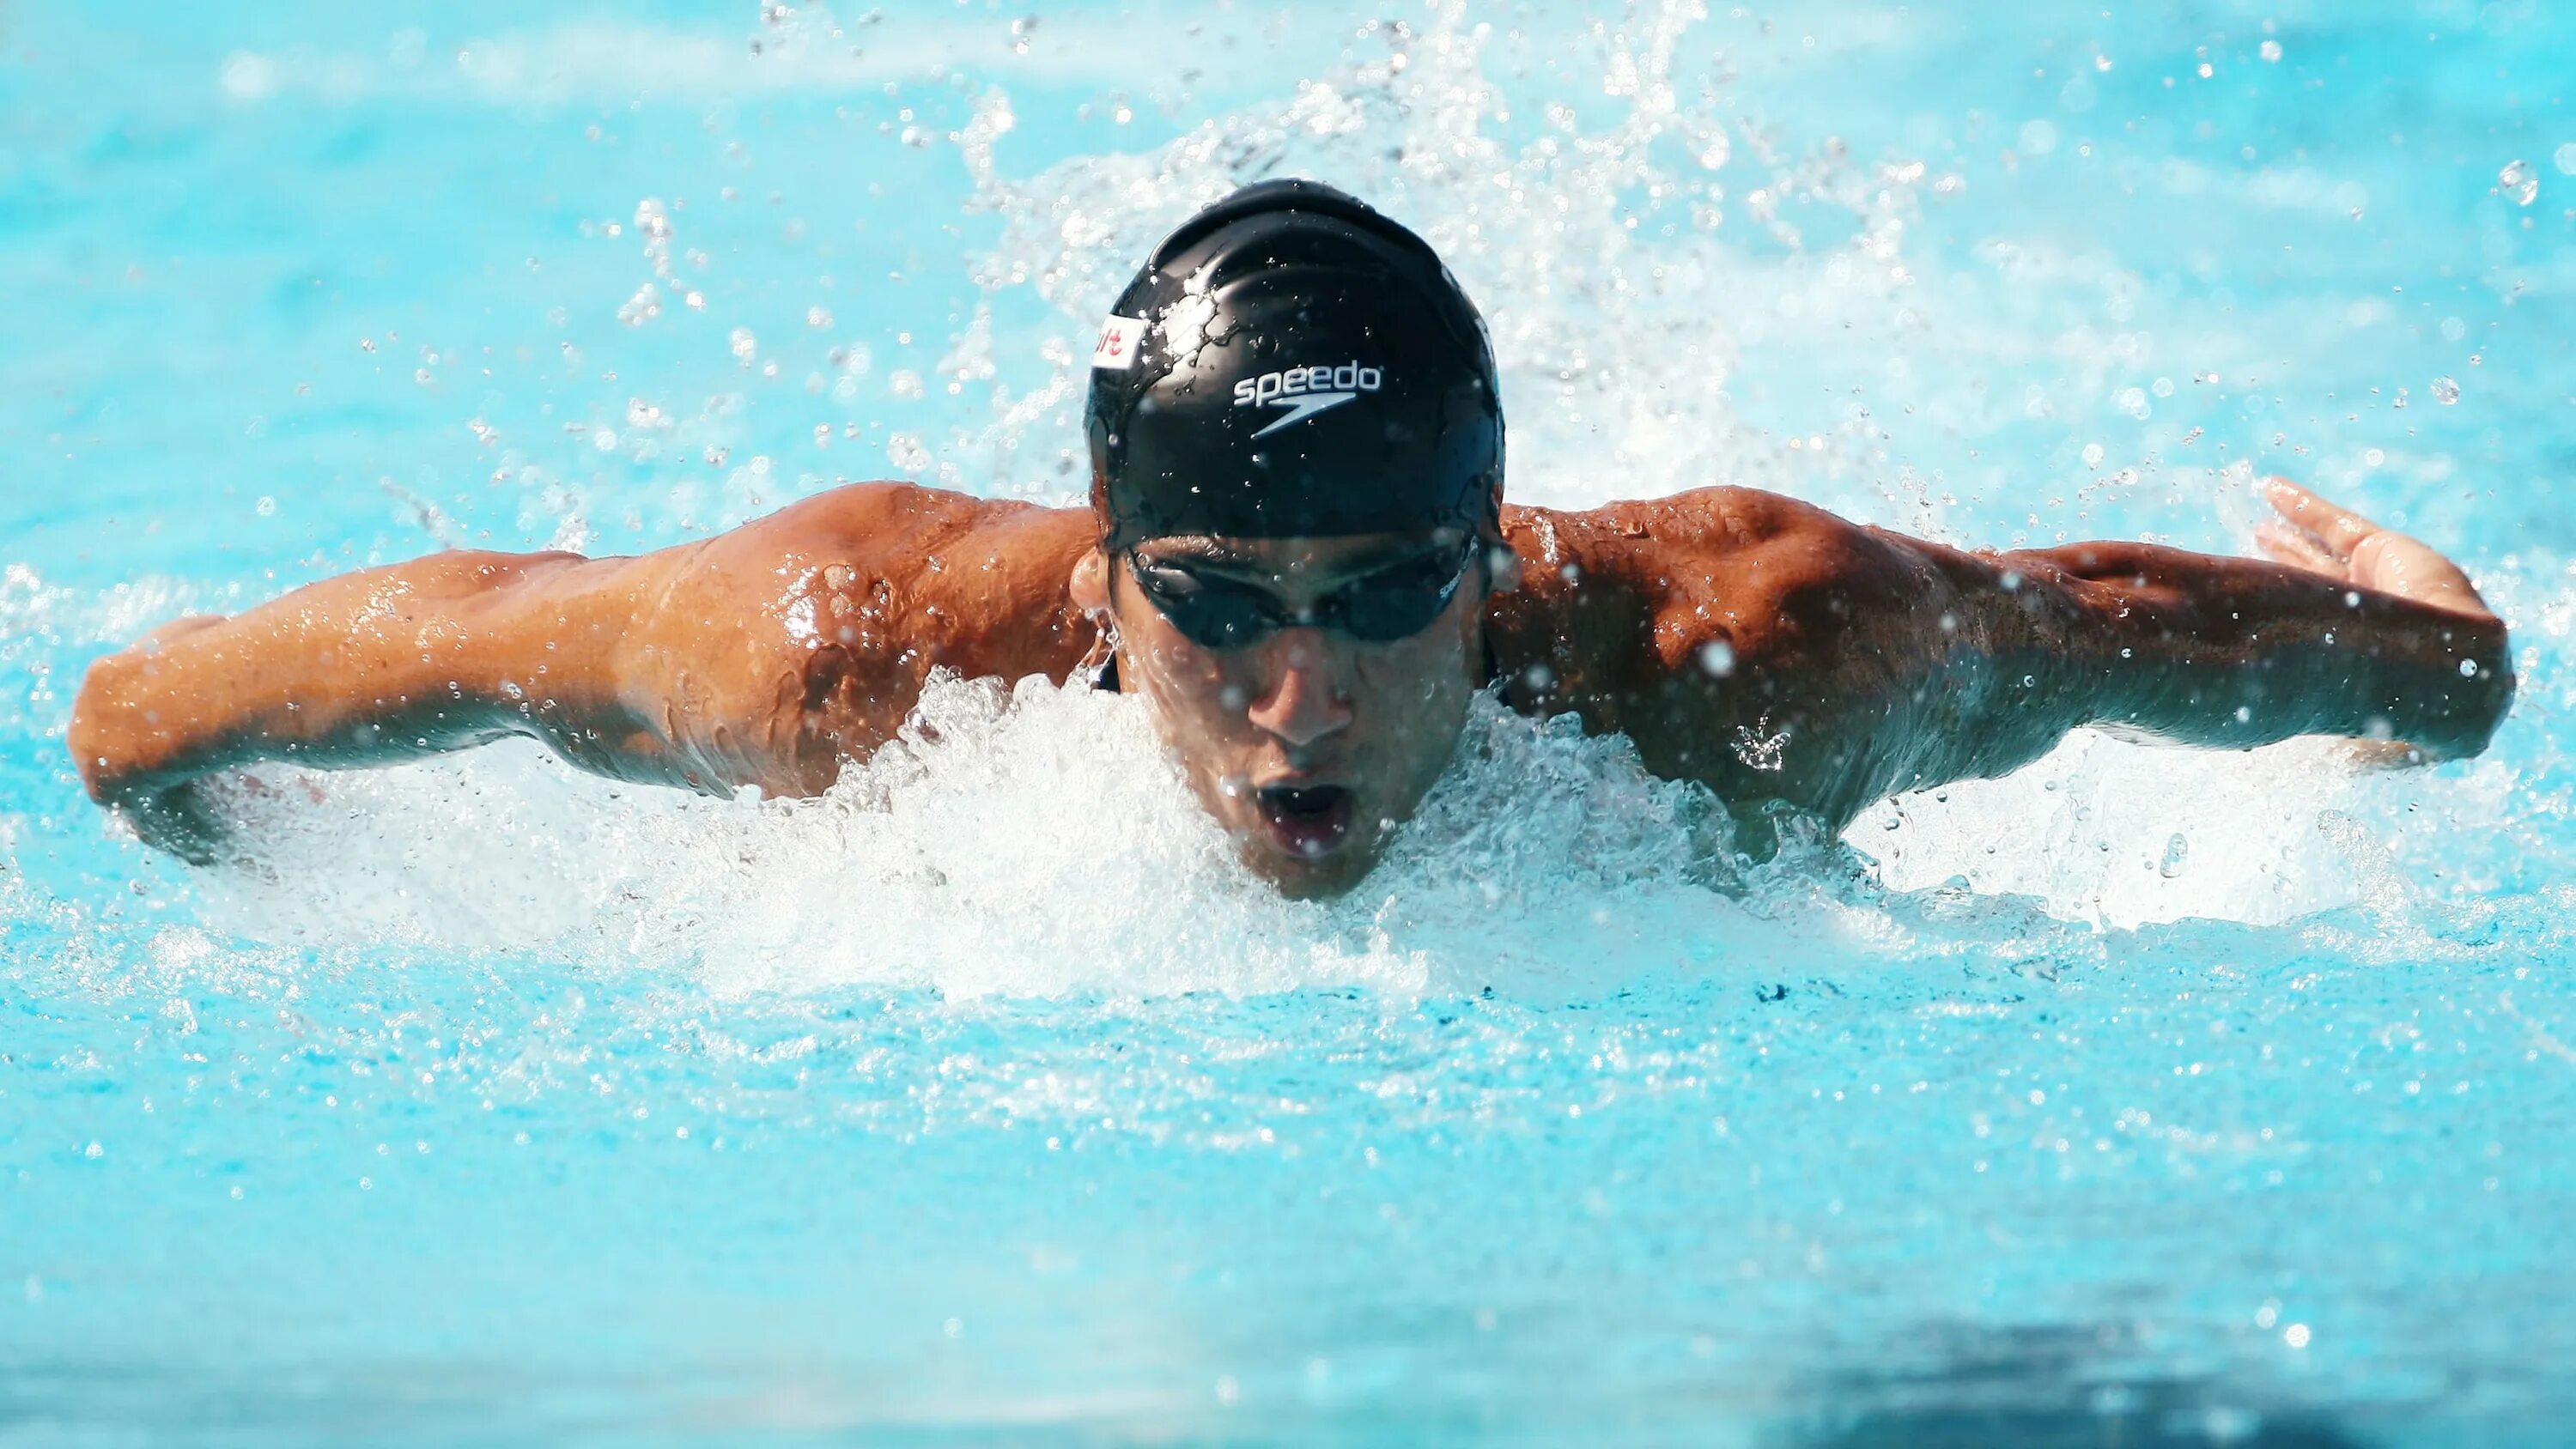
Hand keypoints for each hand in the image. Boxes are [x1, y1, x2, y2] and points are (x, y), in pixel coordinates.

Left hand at [2254, 477, 2499, 767]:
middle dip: (2285, 565)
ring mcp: (2377, 581)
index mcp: (2354, 656)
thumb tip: (2245, 765)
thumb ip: (2307, 728)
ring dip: (2288, 535)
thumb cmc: (2401, 713)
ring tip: (2257, 524)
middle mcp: (2365, 616)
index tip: (2242, 602)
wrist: (2456, 679)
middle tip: (2250, 549)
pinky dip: (2302, 506)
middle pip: (2313, 583)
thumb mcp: (2342, 730)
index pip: (2308, 629)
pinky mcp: (2385, 549)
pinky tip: (2270, 490)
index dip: (2279, 614)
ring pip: (2321, 551)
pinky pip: (2335, 523)